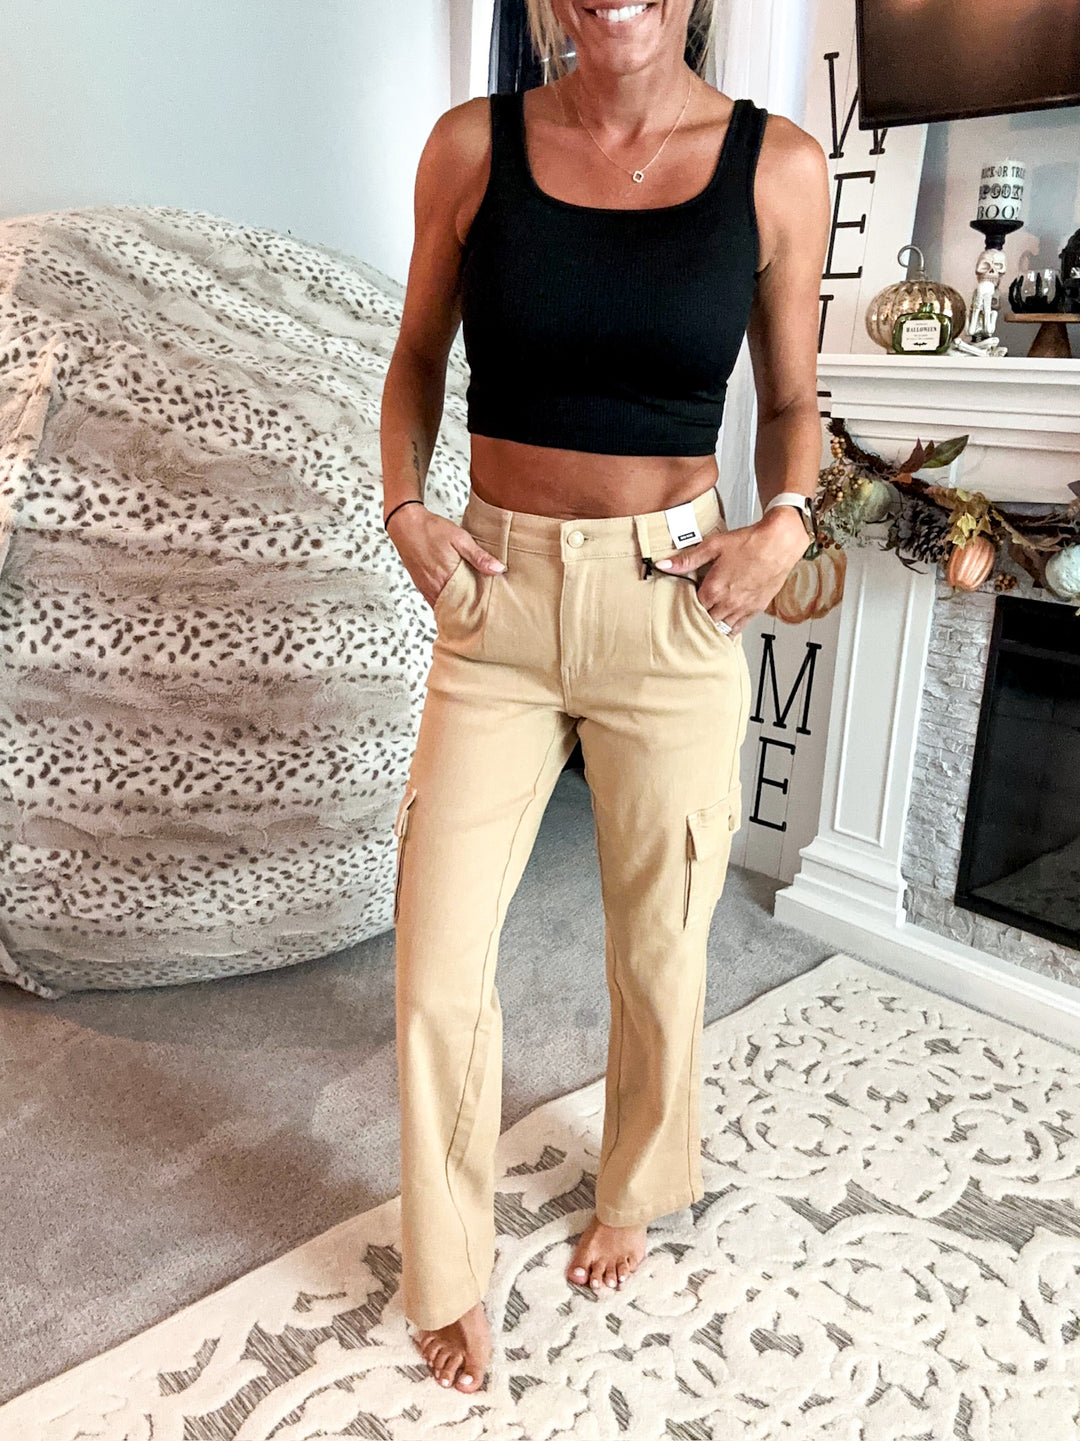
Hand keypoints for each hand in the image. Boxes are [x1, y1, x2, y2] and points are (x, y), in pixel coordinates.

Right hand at [385, 503, 505, 608]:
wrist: (405, 524)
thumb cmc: (431, 529)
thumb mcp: (460, 539)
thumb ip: (479, 557)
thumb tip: (498, 569)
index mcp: (447, 577)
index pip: (467, 603)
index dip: (478, 609)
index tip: (489, 611)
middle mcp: (434, 586)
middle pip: (455, 608)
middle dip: (469, 611)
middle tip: (483, 613)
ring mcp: (426, 587)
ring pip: (444, 607)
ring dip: (457, 608)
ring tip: (471, 607)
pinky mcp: (421, 585)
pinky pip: (435, 601)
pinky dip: (446, 603)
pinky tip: (454, 599)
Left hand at [654, 506, 809, 634]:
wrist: (779, 543)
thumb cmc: (749, 542)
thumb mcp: (713, 546)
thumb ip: (687, 559)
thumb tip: (664, 564)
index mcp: (714, 589)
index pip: (691, 609)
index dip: (683, 609)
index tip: (678, 608)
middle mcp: (728, 602)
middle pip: (705, 621)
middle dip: (696, 620)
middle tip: (688, 620)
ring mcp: (743, 607)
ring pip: (721, 628)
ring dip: (712, 627)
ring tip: (703, 627)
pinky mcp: (756, 608)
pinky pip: (739, 627)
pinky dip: (729, 630)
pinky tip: (723, 630)